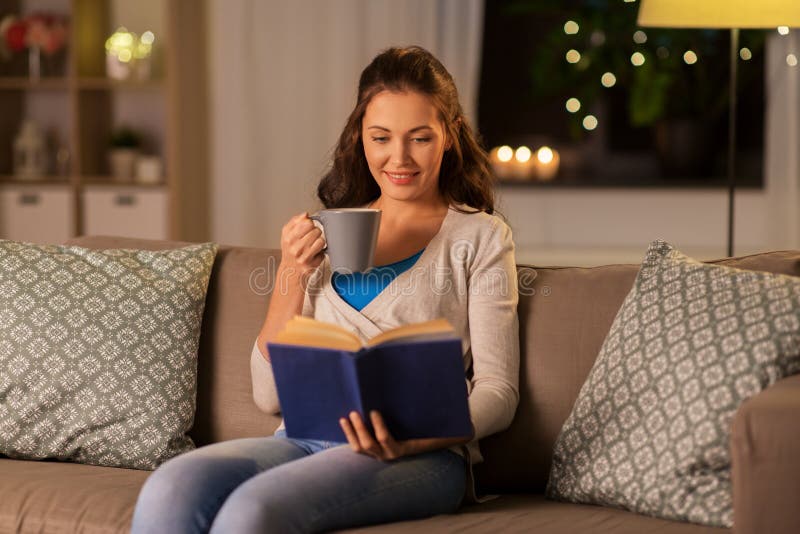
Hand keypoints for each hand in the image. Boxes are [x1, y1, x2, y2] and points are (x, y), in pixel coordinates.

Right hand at [278, 212, 325, 283]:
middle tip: (311, 237)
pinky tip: (314, 253)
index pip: (307, 223)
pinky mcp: (312, 264)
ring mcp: (304, 257)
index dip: (310, 223)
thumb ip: (295, 222)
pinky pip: (323, 252)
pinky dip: (320, 252)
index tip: (308, 227)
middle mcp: (295, 248)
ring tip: (313, 244)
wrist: (290, 270)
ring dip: (319, 241)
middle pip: (316, 231)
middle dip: (315, 232)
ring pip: (321, 241)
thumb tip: (305, 214)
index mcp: (288, 238)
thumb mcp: (287, 235)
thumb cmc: (290, 251)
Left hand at [339, 411, 472, 460]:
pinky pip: (356, 446)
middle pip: (369, 445)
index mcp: (405, 448)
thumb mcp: (450, 426)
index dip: (379, 429)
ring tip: (348, 414)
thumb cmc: (440, 428)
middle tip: (356, 410)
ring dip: (352, 432)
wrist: (435, 439)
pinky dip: (349, 434)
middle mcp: (390, 454)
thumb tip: (466, 404)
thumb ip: (457, 421)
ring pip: (360, 447)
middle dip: (361, 429)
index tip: (374, 411)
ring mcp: (379, 454)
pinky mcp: (371, 449)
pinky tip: (344, 420)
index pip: (388, 442)